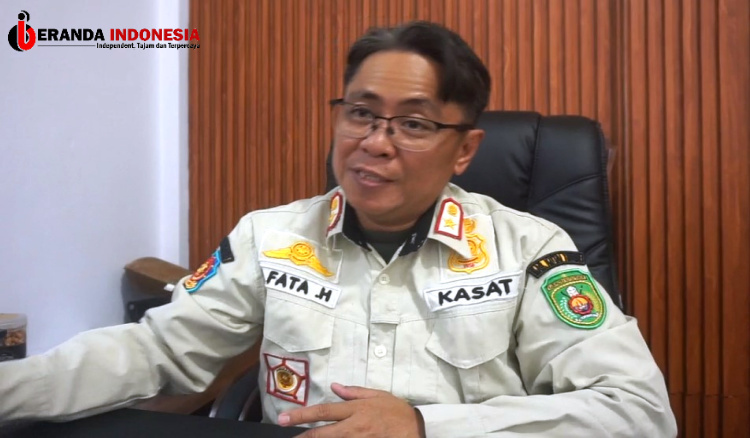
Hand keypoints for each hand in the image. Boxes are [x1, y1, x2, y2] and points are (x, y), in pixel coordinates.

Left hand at [278, 383, 425, 437]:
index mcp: (355, 409)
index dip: (301, 416)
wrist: (418, 429)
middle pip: (322, 433)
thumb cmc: (397, 411)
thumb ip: (354, 392)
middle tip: (287, 437)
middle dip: (302, 436)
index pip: (323, 411)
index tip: (283, 418)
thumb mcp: (377, 395)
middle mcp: (354, 426)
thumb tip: (334, 386)